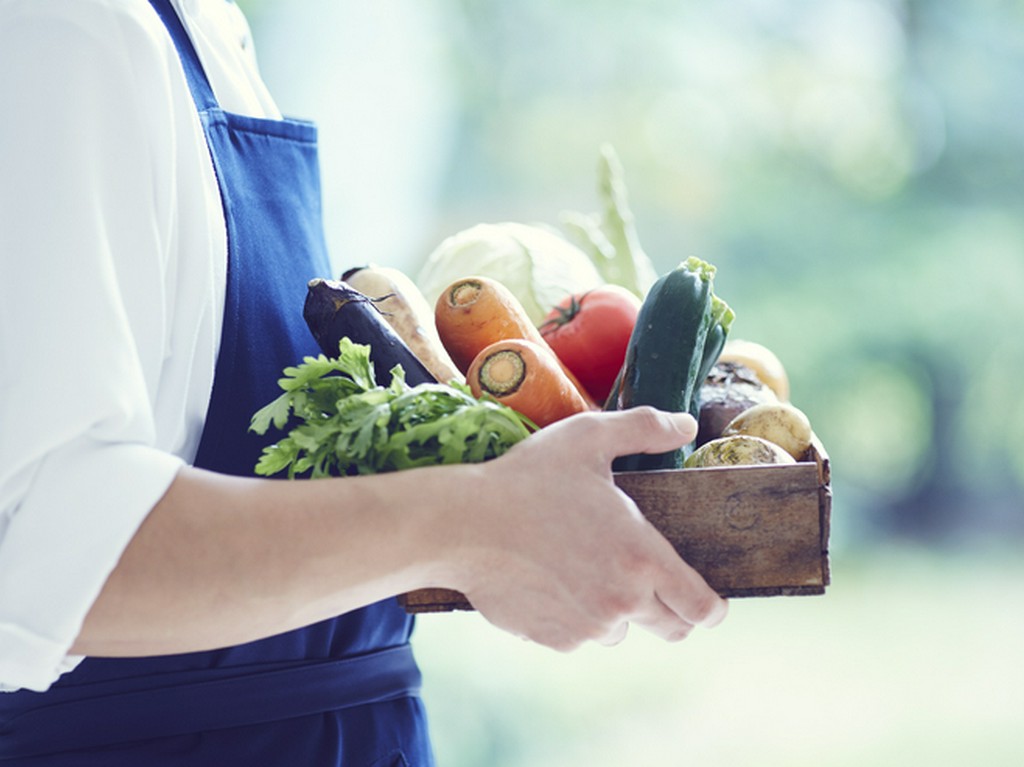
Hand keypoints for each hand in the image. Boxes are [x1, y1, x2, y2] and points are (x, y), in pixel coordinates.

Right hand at [451, 406, 727, 650]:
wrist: (462, 524)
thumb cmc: (527, 477)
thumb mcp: (587, 437)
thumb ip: (644, 428)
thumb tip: (687, 424)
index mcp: (642, 559)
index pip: (701, 607)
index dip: (711, 606)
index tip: (706, 599)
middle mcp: (621, 602)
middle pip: (672, 629)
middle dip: (669, 610)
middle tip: (648, 579)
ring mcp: (587, 626)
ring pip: (621, 630)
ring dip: (616, 609)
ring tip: (585, 566)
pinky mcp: (554, 639)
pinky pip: (581, 635)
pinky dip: (576, 616)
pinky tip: (552, 579)